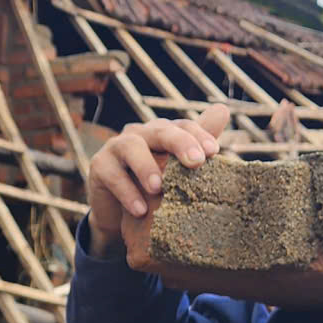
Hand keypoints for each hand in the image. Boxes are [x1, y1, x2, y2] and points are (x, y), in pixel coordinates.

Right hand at [85, 103, 229, 261]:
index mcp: (162, 132)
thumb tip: (223, 109)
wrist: (118, 213)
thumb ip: (197, 144)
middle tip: (195, 162)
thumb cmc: (153, 187)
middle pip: (159, 131)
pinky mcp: (98, 166)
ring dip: (147, 167)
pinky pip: (112, 175)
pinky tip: (140, 210)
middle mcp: (139, 134)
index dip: (199, 135)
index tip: (214, 152)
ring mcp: (116, 147)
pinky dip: (127, 192)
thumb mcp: (176, 170)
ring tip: (159, 188)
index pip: (182, 126)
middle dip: (179, 143)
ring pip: (131, 147)